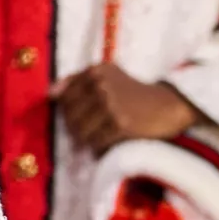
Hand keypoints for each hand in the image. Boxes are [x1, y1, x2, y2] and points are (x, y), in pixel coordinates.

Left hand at [51, 63, 199, 155]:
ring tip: (101, 135)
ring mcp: (110, 105)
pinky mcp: (120, 124)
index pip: (63, 98)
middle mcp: (101, 85)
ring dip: (88, 140)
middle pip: (69, 117)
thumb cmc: (134, 92)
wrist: (168, 105)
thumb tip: (50, 92)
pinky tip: (109, 142)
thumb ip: (76, 81)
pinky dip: (100, 148)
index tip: (84, 115)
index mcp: (95, 71)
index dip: (69, 112)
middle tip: (94, 129)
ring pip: (80, 133)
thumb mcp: (107, 75)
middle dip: (77, 128)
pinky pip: (96, 144)